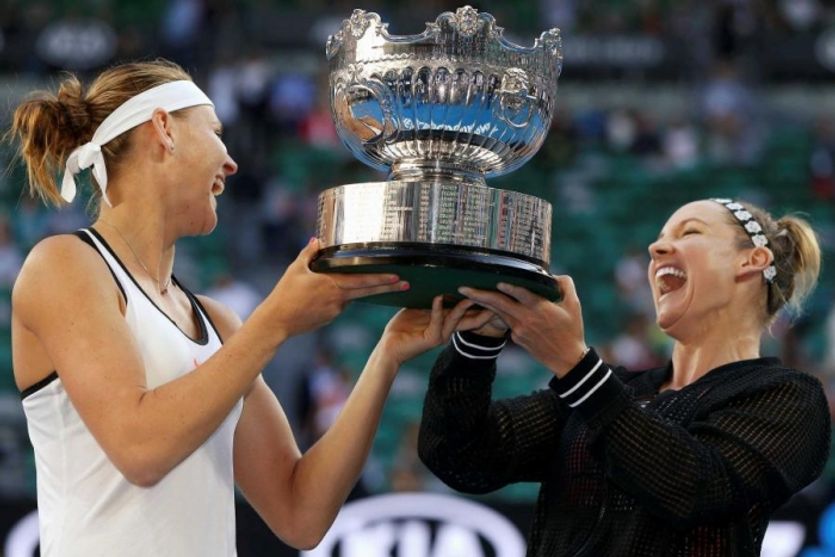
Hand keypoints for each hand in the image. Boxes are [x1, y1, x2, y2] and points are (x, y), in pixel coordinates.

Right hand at [264, 238, 408, 336]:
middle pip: (368, 292)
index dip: (382, 279)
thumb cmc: (284, 294)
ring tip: (317, 290)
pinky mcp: (329, 319)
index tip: (398, 277)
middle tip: (406, 285)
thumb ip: (309, 253)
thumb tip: (317, 239)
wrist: (276, 322)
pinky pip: (337, 306)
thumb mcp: (296, 269)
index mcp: (332, 284)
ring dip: (346, 291)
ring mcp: (335, 311)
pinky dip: (334, 299)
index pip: (363, 281)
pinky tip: (314, 299)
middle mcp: (338, 299)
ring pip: (348, 297)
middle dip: (388, 288)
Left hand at [378, 296, 486, 365]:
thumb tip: (437, 283)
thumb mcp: (418, 310)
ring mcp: (439, 335)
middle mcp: (445, 330)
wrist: (389, 347)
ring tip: (472, 295)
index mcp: (444, 323)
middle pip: (469, 320)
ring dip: (463, 307)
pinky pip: (436, 321)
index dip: (478, 306)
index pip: (466, 314)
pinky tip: (439, 297)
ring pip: (456, 319)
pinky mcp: (430, 338)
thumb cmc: (402, 329)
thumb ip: (429, 300)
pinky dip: (438, 309)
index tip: (489, 294)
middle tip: (494, 298)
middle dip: (482, 310)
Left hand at [457, 277, 587, 376]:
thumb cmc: (572, 329)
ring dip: (482, 302)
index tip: (497, 281)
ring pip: (498, 312)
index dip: (510, 288)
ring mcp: (519, 330)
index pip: (523, 296)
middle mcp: (526, 319)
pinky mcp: (516, 337)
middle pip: (499, 305)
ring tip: (466, 293)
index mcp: (541, 310)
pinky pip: (505, 321)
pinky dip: (495, 313)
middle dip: (479, 296)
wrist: (566, 359)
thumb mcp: (574, 305)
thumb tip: (553, 275)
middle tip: (462, 288)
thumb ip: (564, 286)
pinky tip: (486, 305)